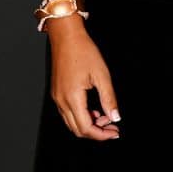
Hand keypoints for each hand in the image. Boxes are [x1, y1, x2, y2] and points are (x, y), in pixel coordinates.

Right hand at [48, 19, 120, 140]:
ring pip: (72, 123)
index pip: (86, 128)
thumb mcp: (101, 74)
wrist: (66, 37)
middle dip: (96, 132)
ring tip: (106, 117)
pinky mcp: (57, 93)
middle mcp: (61, 101)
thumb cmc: (83, 51)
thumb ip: (108, 98)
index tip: (115, 132)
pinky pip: (68, 113)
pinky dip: (81, 116)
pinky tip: (94, 109)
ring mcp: (57, 98)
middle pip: (77, 130)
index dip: (101, 135)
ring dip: (89, 125)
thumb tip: (115, 117)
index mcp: (72, 98)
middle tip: (112, 127)